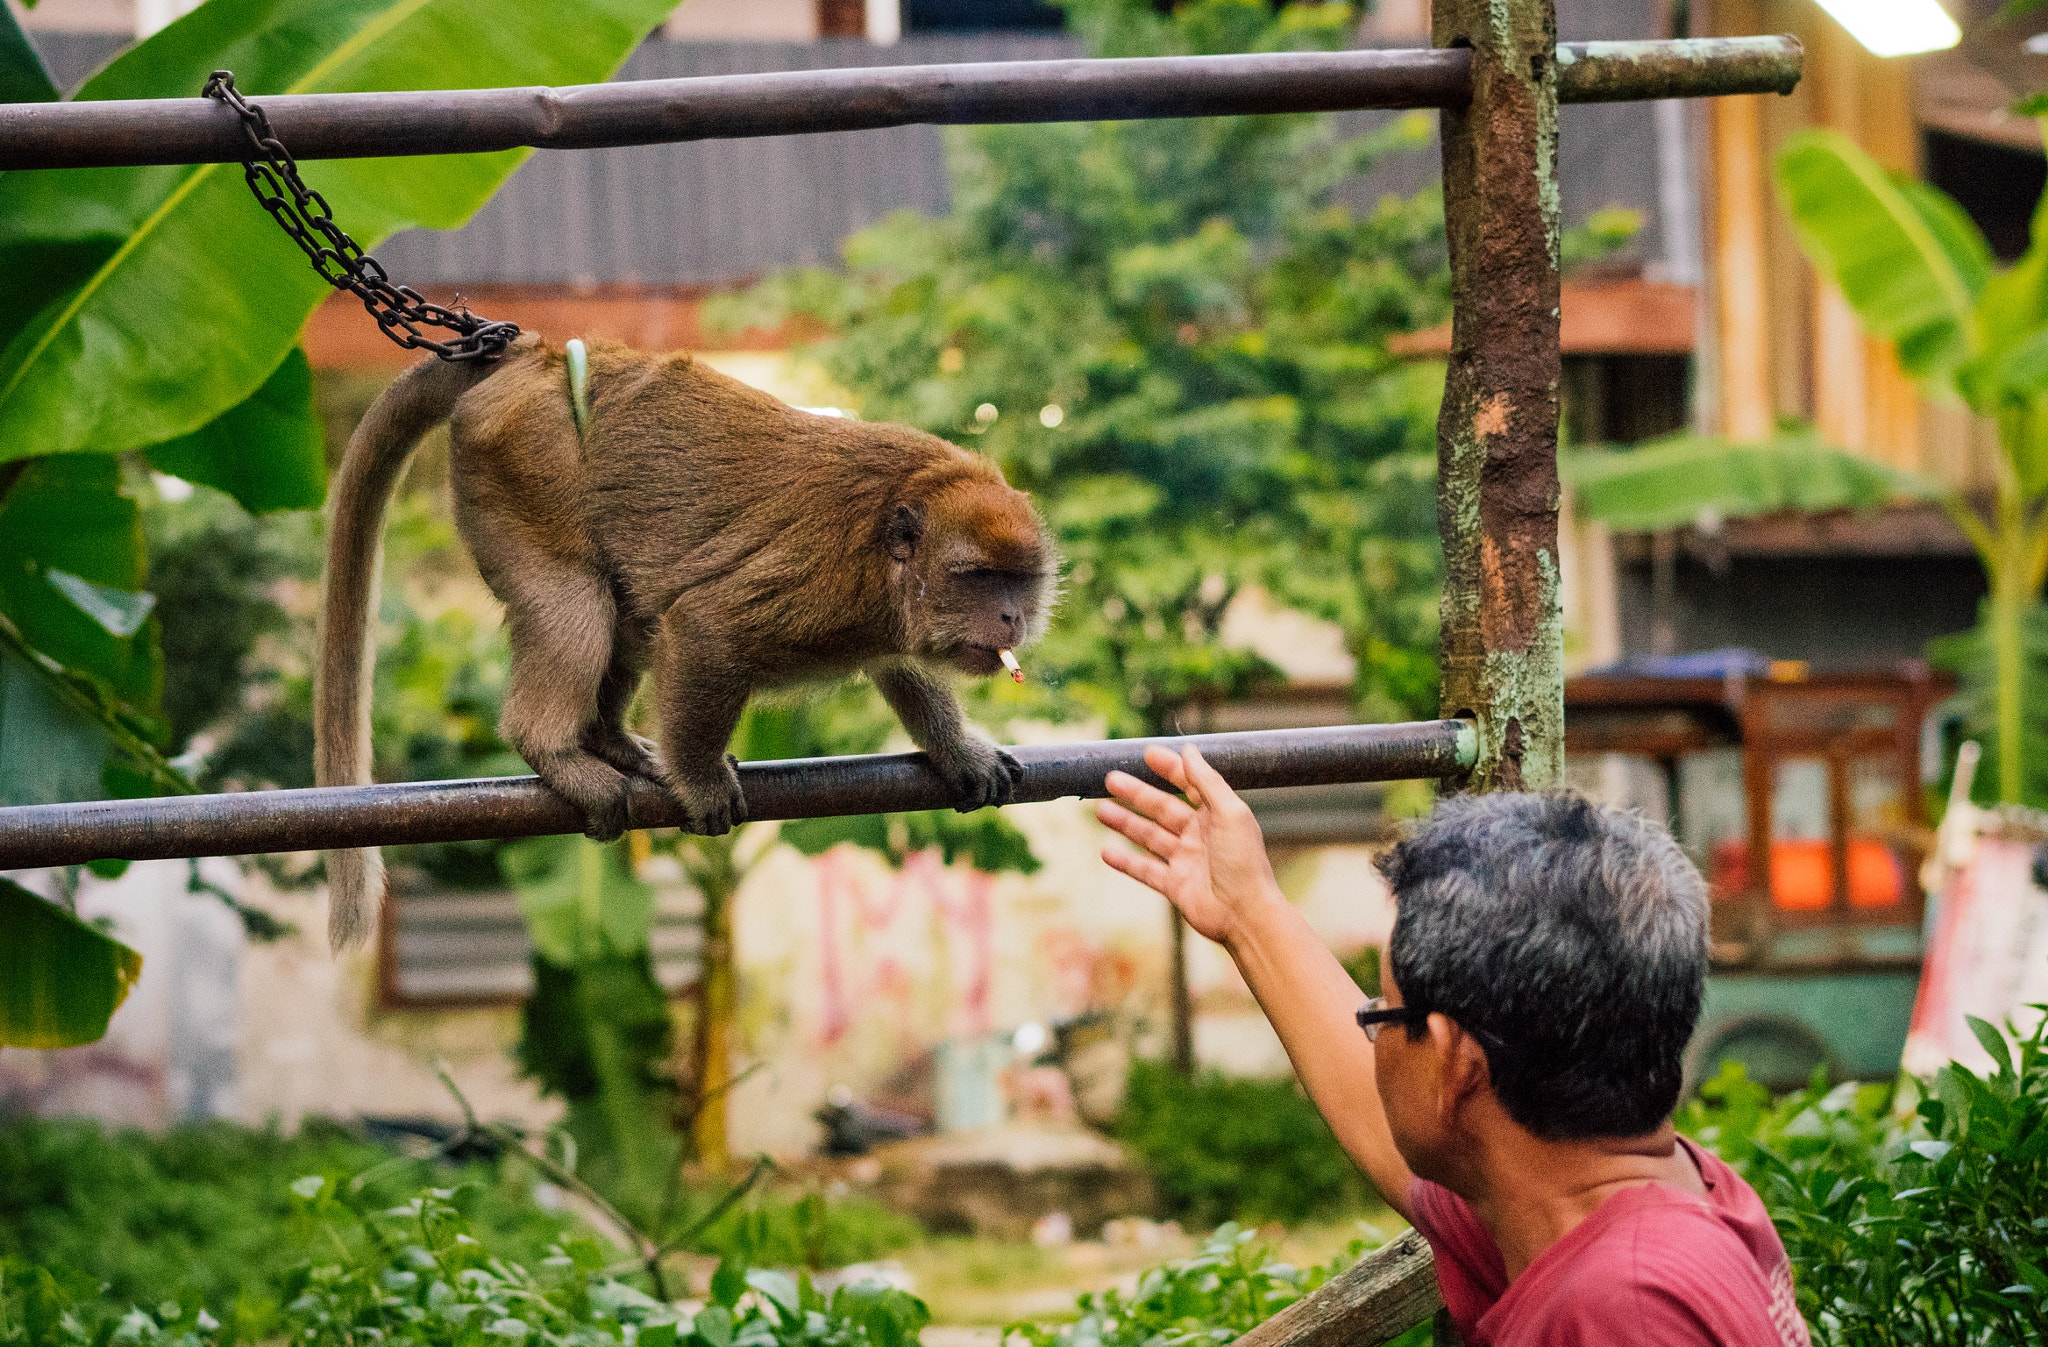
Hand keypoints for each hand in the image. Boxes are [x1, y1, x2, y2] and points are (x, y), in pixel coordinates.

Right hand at [1096, 744, 1281, 947]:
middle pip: (1162, 809)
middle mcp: (1199, 835)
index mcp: (1216, 815)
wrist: (1246, 915)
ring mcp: (1185, 861)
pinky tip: (1105, 851)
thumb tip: (1189, 749)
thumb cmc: (1244, 863)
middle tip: (1110, 779)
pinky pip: (1145, 870)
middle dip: (1136, 794)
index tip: (1146, 754)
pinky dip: (1125, 861)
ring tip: (1100, 811)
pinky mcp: (1175, 886)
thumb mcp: (1230, 814)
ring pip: (1149, 837)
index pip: (1189, 784)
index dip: (1169, 768)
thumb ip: (1207, 782)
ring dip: (1125, 823)